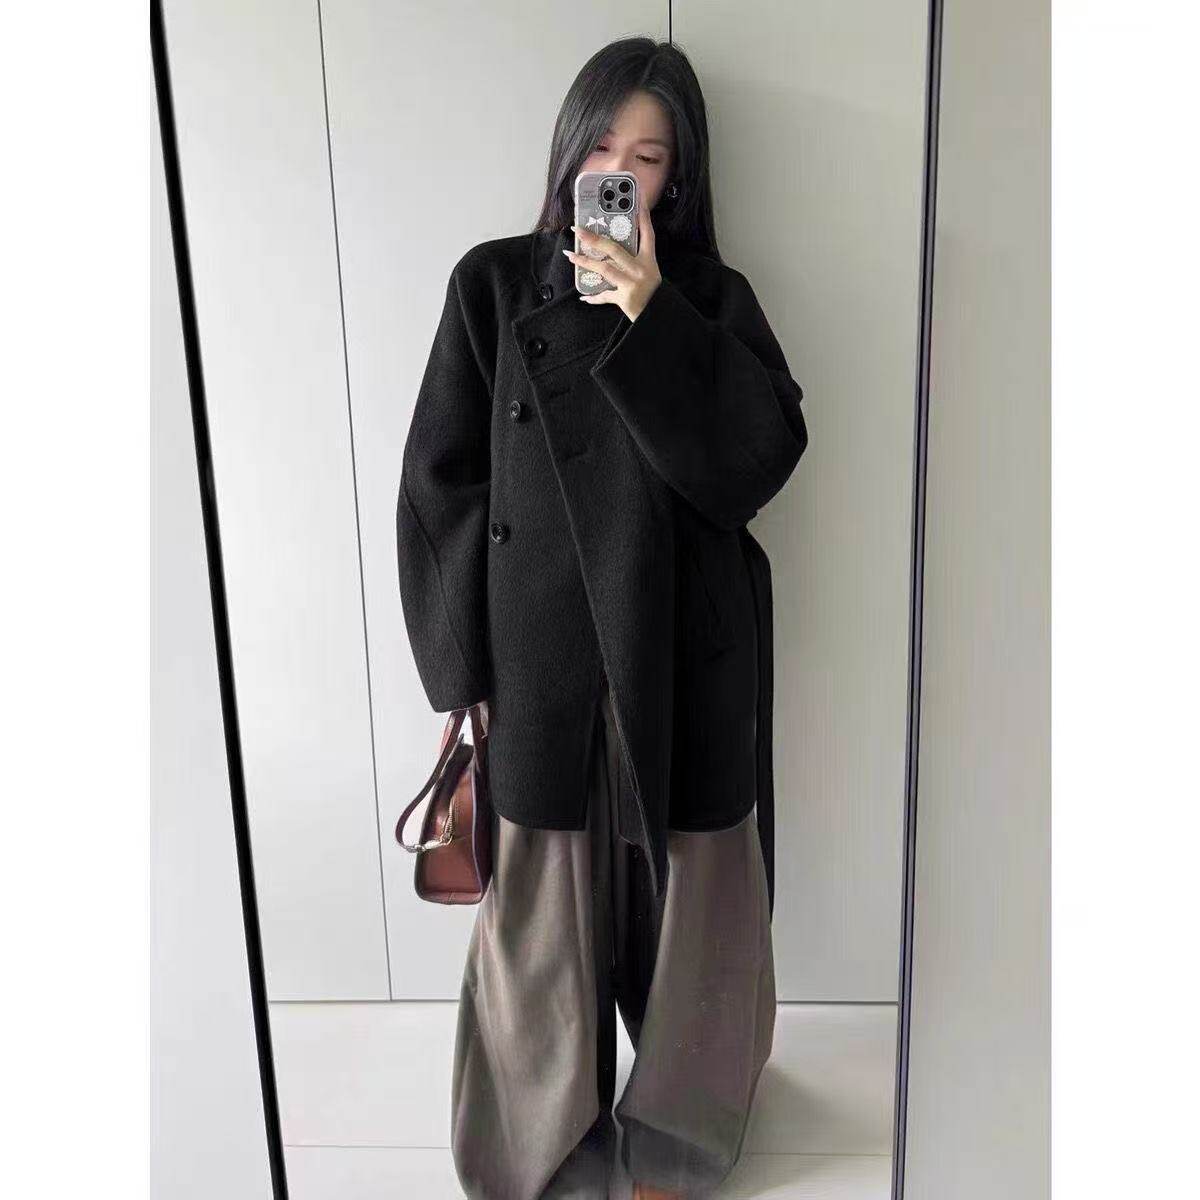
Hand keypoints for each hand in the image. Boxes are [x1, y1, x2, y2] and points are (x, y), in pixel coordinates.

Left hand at [564, 206, 660, 321]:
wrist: (658, 316)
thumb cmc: (652, 292)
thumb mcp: (649, 271)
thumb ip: (633, 259)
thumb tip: (609, 247)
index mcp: (648, 260)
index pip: (647, 233)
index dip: (642, 214)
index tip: (637, 197)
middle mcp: (640, 270)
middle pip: (615, 249)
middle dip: (595, 239)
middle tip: (579, 230)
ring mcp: (632, 284)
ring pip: (604, 269)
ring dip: (585, 262)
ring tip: (571, 255)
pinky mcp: (624, 299)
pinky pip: (605, 295)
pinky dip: (594, 297)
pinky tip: (583, 296)